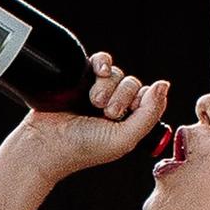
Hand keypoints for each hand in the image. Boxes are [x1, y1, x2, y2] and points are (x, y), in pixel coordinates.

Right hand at [19, 53, 173, 182]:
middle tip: (105, 113)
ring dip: (107, 86)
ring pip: (117, 73)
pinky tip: (99, 71)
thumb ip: (150, 114)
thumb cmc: (82, 147)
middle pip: (132, 83)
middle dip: (121, 96)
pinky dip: (102, 62)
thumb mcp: (125, 138)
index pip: (148, 97)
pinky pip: (101, 61)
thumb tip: (164, 84)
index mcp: (128, 122)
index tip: (124, 115)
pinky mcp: (81, 79)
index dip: (141, 101)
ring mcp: (97, 91)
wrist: (45, 142)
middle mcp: (114, 105)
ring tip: (92, 102)